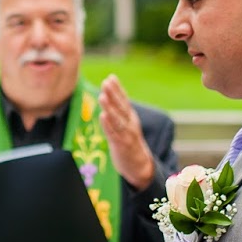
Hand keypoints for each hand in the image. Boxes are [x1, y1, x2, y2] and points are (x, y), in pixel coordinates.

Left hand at [99, 75, 154, 189]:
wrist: (139, 164)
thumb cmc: (128, 140)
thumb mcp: (126, 122)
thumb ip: (118, 108)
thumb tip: (109, 90)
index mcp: (131, 117)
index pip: (124, 100)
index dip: (118, 89)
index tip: (111, 77)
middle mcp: (130, 123)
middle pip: (121, 107)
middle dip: (113, 94)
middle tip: (106, 82)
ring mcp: (126, 135)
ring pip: (117, 119)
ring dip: (110, 108)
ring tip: (102, 97)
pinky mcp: (121, 145)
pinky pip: (113, 134)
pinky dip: (108, 125)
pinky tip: (103, 116)